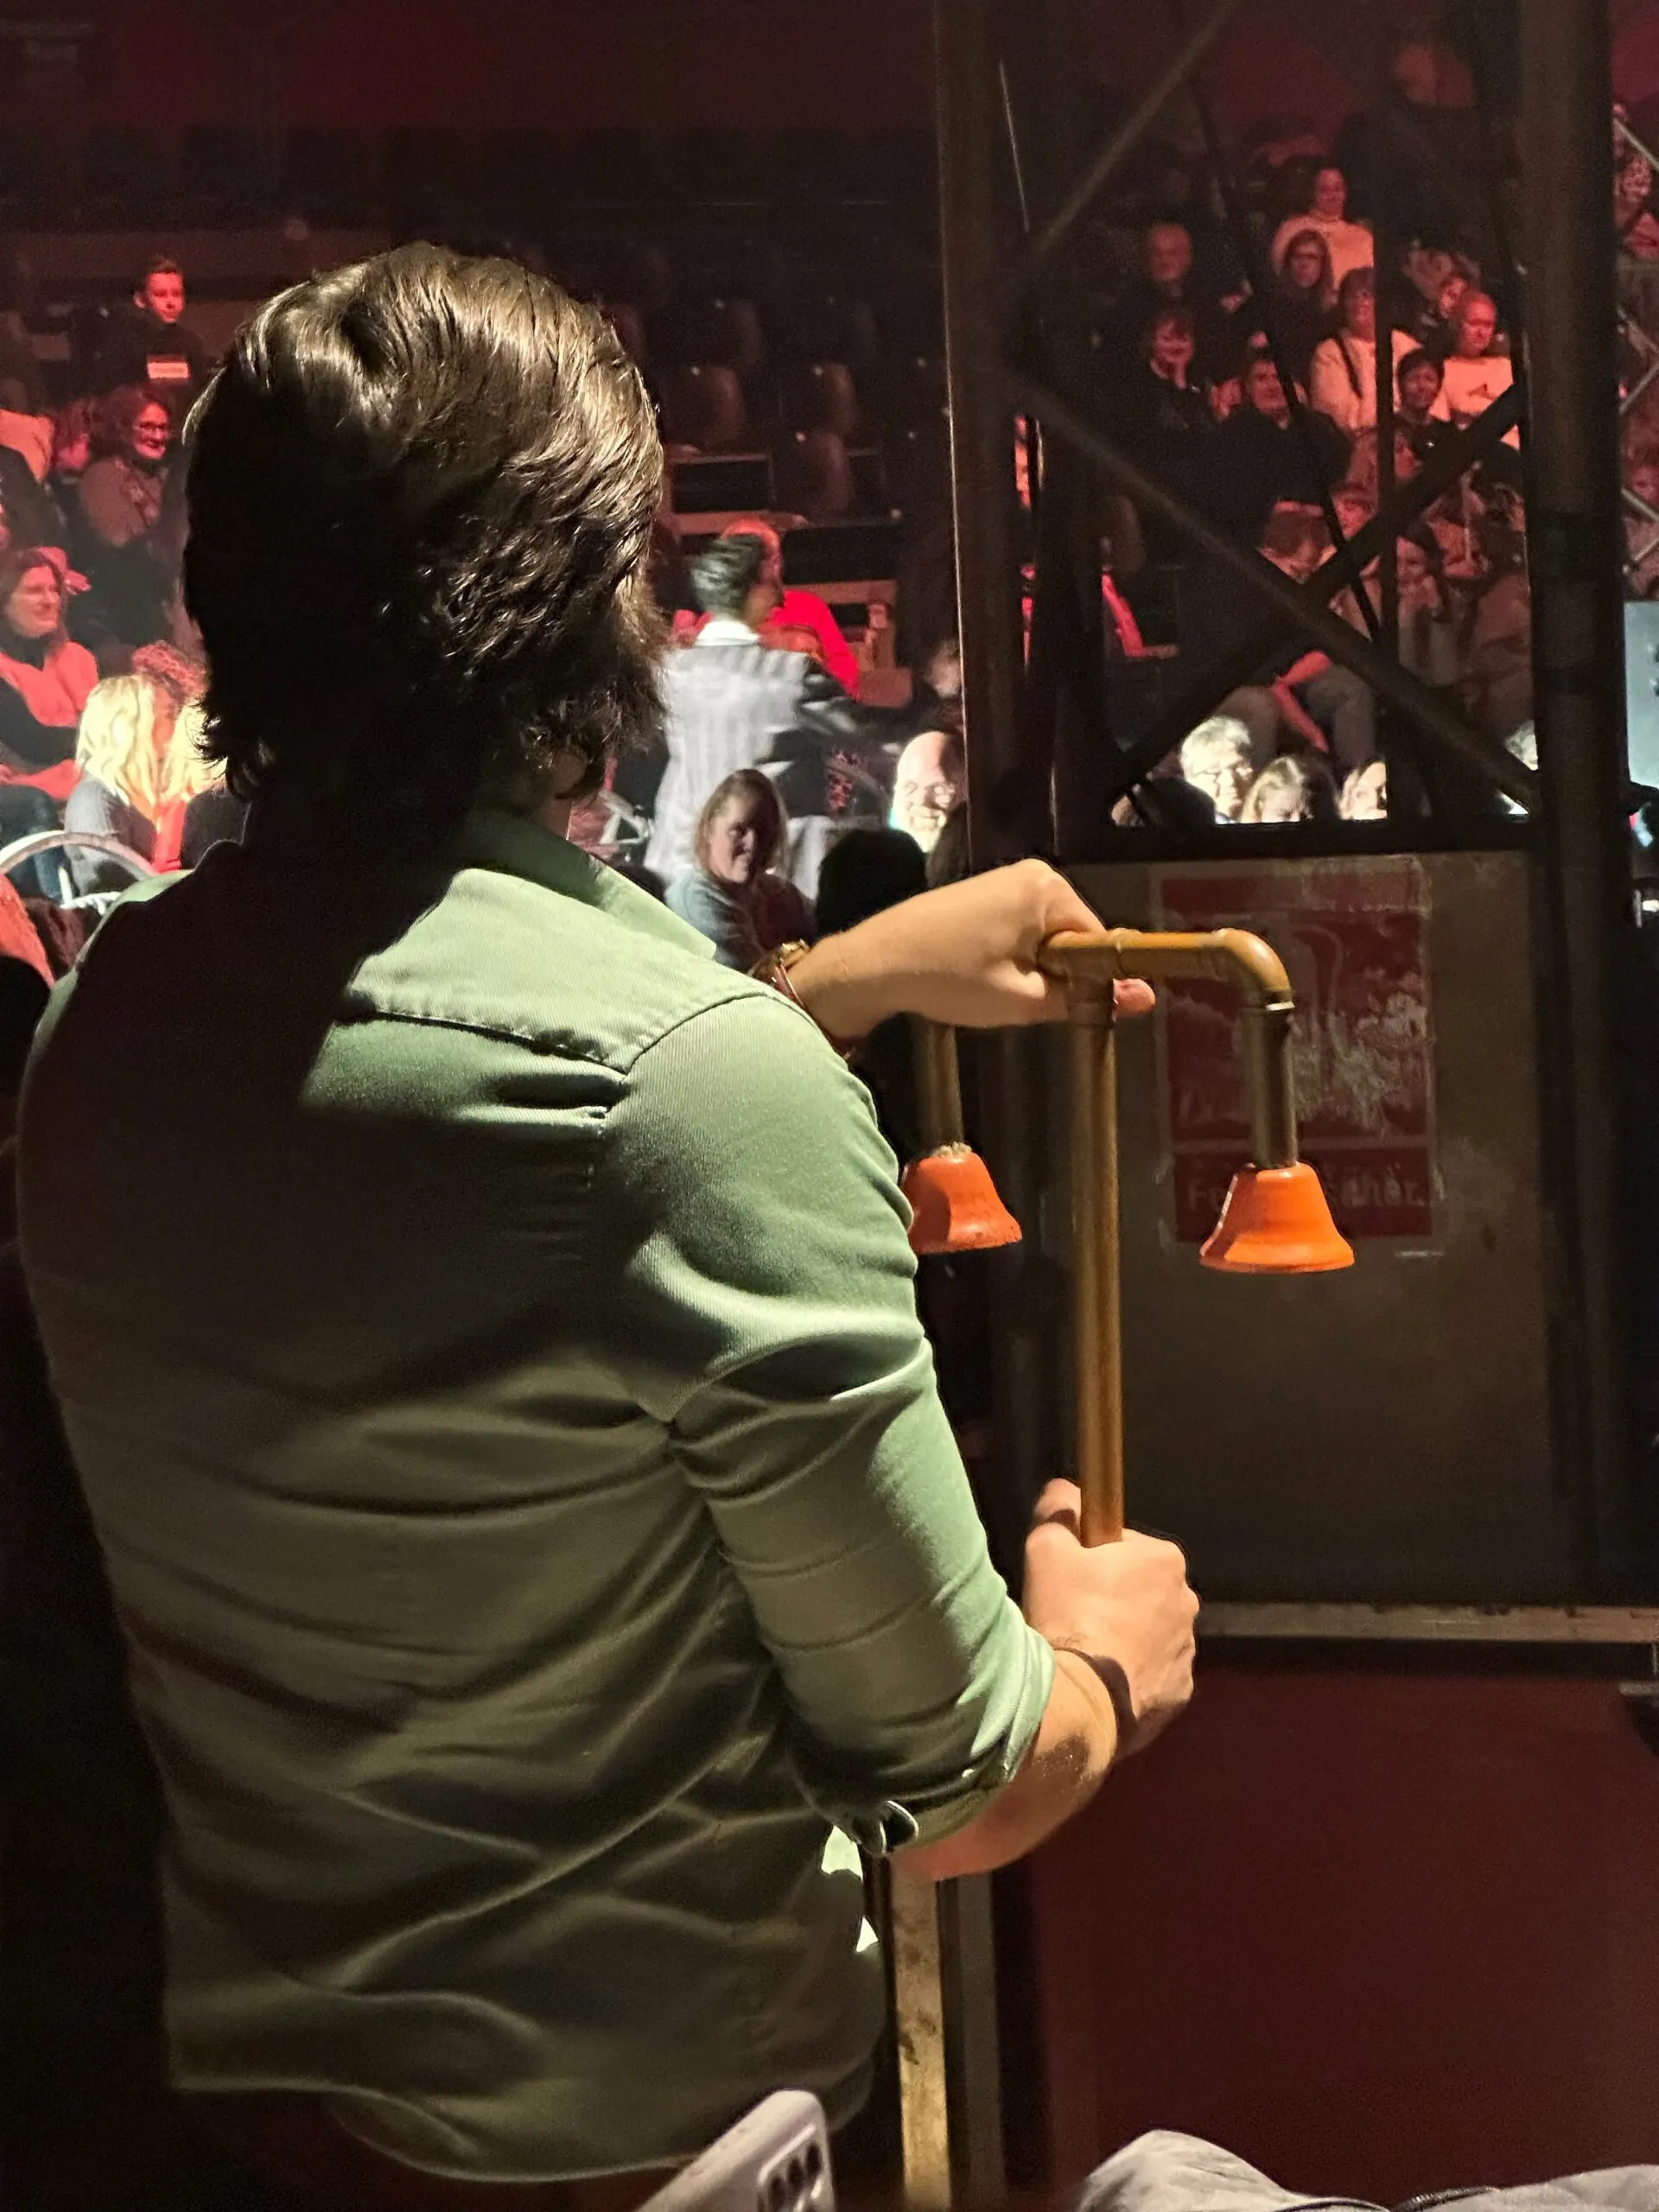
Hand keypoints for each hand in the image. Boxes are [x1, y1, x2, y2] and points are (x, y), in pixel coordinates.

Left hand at [788, 859, 1154, 1041]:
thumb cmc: (950, 978)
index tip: (1081, 1010)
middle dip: (1061, 972)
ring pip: (1045, 935)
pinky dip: (1014, 955)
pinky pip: (1020, 927)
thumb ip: (1084, 996)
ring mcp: (1004, 879)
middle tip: (1029, 1003)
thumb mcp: (1022, 998)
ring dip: (1035, 967)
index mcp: (1049, 888)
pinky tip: (985, 977)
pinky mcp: (982, 893)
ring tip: (1003, 992)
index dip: (1095, 980)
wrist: (875, 962)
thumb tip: (1147, 997)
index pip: (1099, 939)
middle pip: (1073, 934)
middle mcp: (1033, 873)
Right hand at [1022, 1479, 1197, 1758]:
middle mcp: (1187, 1602)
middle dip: (1112, 1597)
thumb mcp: (1046, 1548)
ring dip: (1123, 1636)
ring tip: (1083, 1651)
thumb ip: (1058, 1508)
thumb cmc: (1067, 1615)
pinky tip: (1099, 1679)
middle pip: (1140, 1589)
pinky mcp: (1178, 1693)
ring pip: (1148, 1632)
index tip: (1071, 1575)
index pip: (1125, 1546)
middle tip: (1071, 1612)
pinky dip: (1130, 1674)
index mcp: (1164, 1560)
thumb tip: (1063, 1491)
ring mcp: (1187, 1651)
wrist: (1079, 1700)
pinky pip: (1152, 1673)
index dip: (1093, 1557)